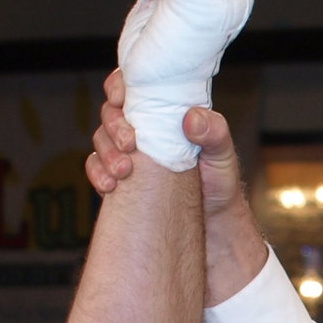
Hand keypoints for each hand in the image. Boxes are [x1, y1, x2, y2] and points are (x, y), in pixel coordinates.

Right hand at [89, 70, 269, 304]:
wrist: (213, 237)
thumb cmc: (222, 192)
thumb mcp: (224, 160)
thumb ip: (215, 134)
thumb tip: (190, 118)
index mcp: (168, 118)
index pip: (137, 88)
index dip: (121, 85)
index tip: (120, 96)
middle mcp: (146, 133)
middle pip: (112, 114)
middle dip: (114, 125)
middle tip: (131, 143)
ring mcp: (132, 157)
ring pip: (101, 141)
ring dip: (105, 152)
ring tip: (124, 171)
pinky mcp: (122, 183)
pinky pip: (98, 171)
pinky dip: (98, 175)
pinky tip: (109, 187)